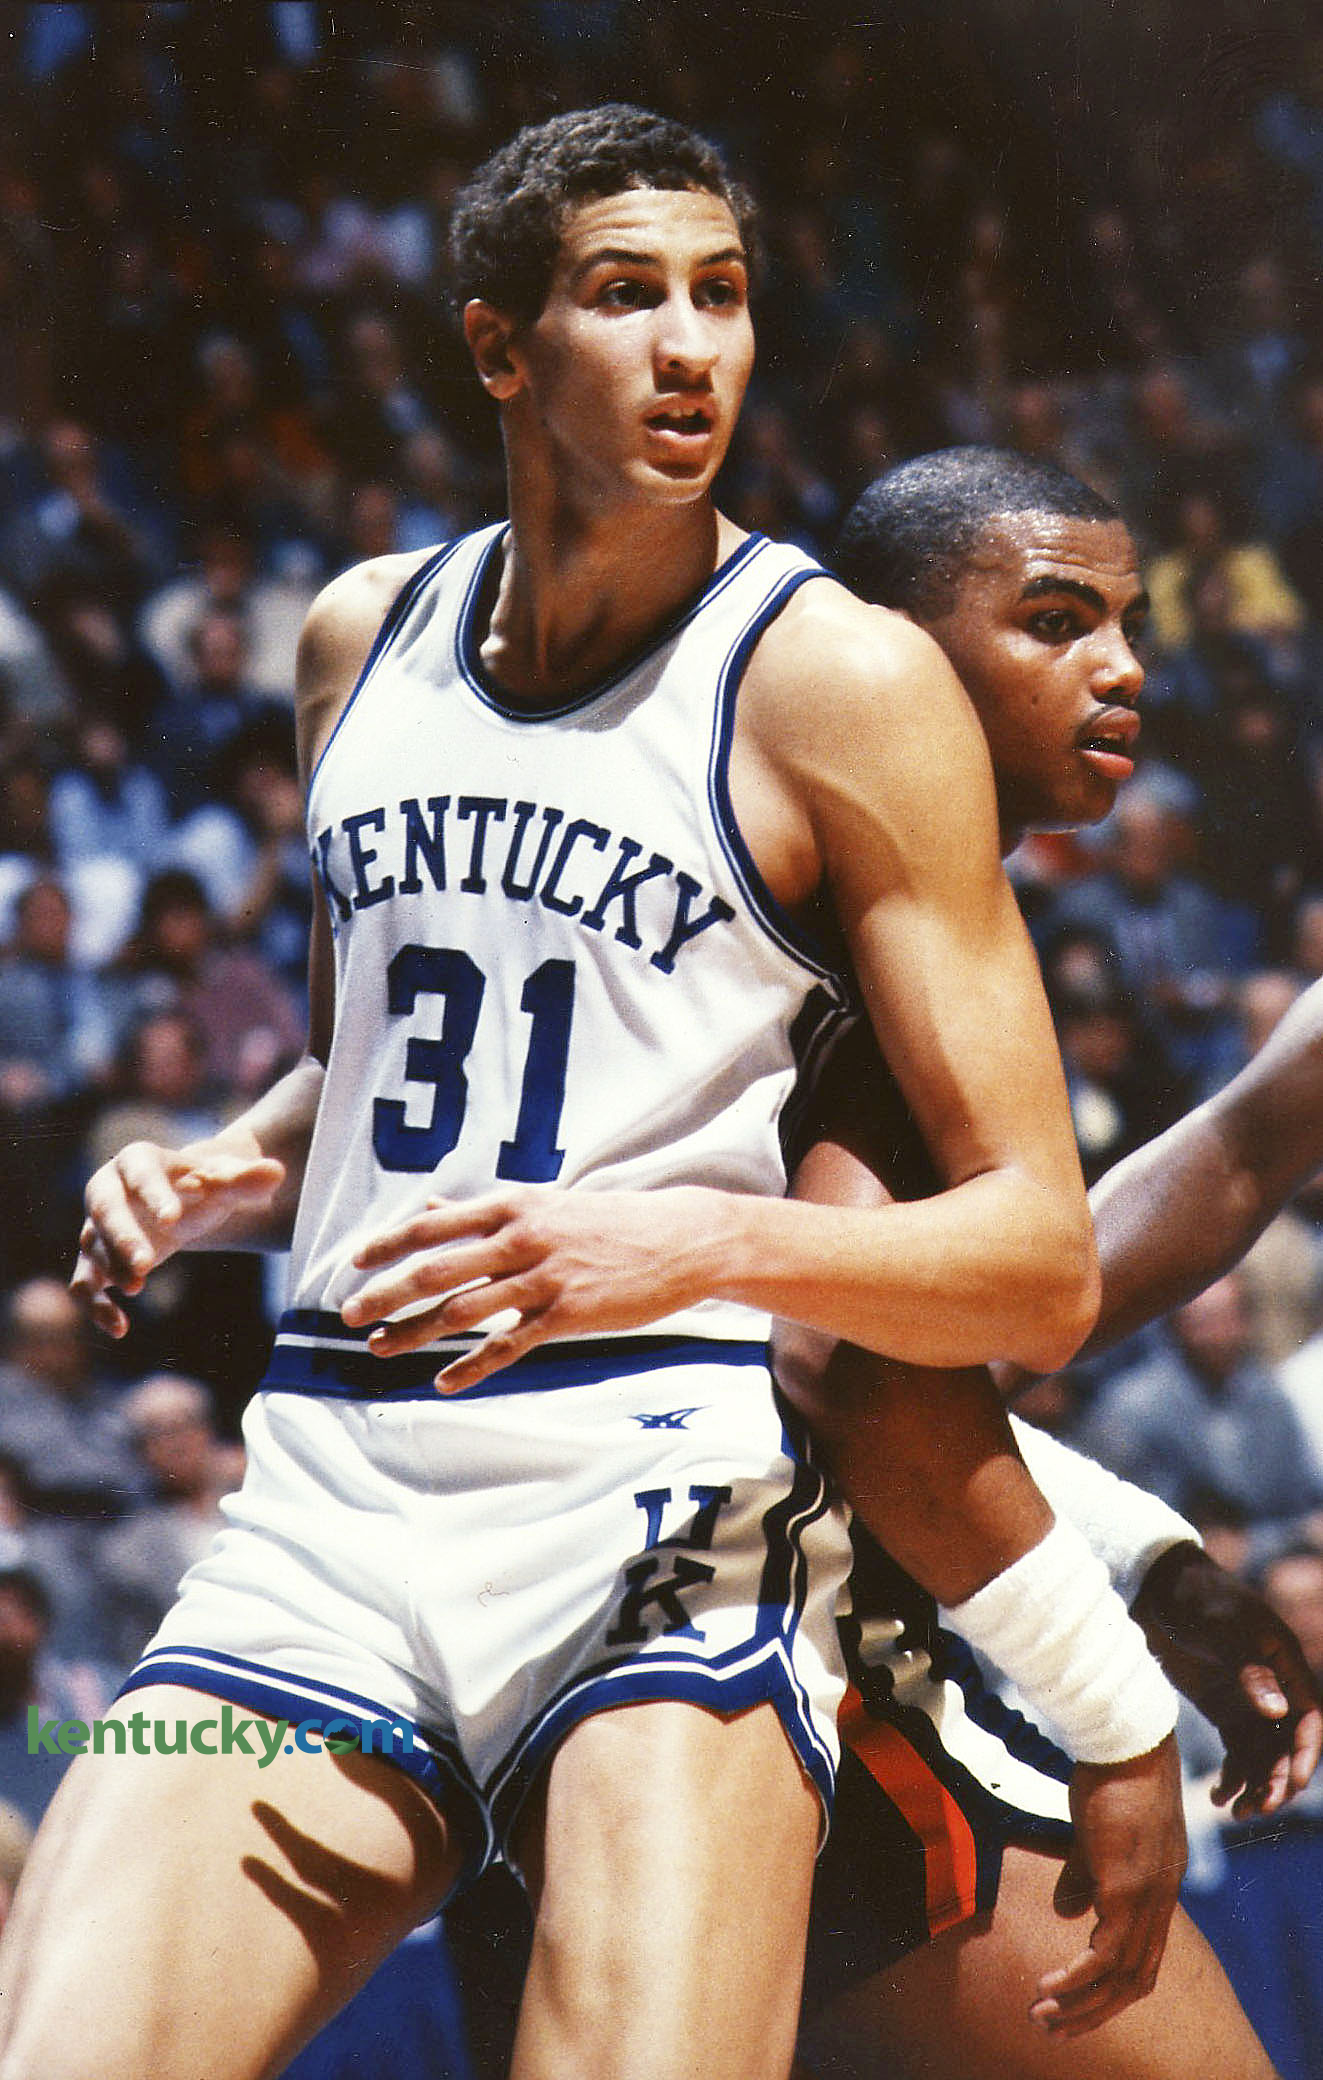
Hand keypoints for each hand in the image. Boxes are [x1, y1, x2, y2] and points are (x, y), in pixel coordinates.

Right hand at [71, 1140, 284, 1336]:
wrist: (185, 1201)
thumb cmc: (204, 1186)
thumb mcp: (226, 1181)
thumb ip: (246, 1180)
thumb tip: (276, 1173)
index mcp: (137, 1161)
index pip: (140, 1173)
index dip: (154, 1194)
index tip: (173, 1219)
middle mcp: (107, 1191)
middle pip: (105, 1210)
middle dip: (122, 1237)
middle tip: (145, 1264)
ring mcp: (97, 1228)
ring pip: (92, 1248)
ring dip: (112, 1269)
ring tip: (136, 1288)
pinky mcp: (97, 1262)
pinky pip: (84, 1285)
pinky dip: (96, 1306)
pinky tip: (120, 1328)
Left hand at [341, 1185, 716, 1389]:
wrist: (679, 1240)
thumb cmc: (609, 1222)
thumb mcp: (546, 1204)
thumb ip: (486, 1212)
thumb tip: (431, 1208)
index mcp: (513, 1207)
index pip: (434, 1225)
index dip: (388, 1244)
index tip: (354, 1263)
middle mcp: (522, 1239)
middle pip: (437, 1269)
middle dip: (386, 1293)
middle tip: (348, 1314)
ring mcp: (544, 1278)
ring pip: (462, 1310)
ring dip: (415, 1331)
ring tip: (379, 1348)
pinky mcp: (567, 1315)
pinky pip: (507, 1345)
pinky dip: (471, 1366)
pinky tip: (443, 1382)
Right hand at [1029, 1735, 1184, 2036]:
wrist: (1126, 1741)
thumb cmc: (1111, 1775)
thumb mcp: (1096, 1835)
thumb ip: (1085, 1874)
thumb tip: (1069, 1913)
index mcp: (1158, 1889)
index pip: (1143, 1958)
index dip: (1110, 1989)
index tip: (1075, 2004)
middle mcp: (1160, 1902)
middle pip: (1135, 1979)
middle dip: (1094, 2012)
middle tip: (1054, 2028)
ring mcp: (1147, 1899)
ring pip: (1120, 1976)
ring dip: (1081, 2004)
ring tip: (1043, 2015)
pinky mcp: (1127, 1890)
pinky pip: (1106, 1954)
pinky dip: (1079, 1979)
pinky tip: (1050, 1986)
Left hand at [1131, 1540, 1322, 1817]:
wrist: (1158, 1589)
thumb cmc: (1197, 1600)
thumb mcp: (1224, 1631)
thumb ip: (1250, 1671)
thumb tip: (1279, 1714)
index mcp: (1285, 1663)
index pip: (1308, 1718)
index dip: (1304, 1755)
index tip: (1289, 1786)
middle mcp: (1274, 1686)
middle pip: (1287, 1745)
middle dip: (1276, 1780)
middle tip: (1257, 1809)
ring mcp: (1248, 1699)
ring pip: (1263, 1754)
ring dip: (1255, 1785)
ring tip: (1235, 1812)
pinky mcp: (1224, 1708)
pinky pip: (1238, 1751)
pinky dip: (1232, 1776)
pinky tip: (1218, 1797)